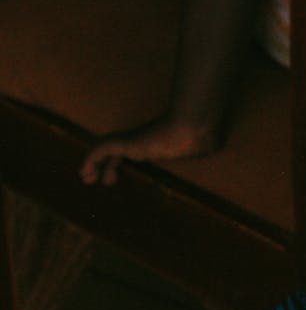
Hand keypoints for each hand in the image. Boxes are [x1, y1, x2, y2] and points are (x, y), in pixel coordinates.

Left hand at [80, 117, 219, 185]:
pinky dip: (90, 160)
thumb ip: (203, 147)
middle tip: (106, 181)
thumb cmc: (200, 138)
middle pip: (120, 153)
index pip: (137, 152)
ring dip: (94, 166)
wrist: (194, 128)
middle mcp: (142, 140)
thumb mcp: (201, 147)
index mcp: (156, 143)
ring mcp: (133, 140)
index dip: (129, 164)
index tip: (126, 175)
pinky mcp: (125, 142)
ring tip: (87, 179)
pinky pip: (100, 151)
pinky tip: (83, 173)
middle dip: (110, 167)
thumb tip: (218, 148)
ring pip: (105, 152)